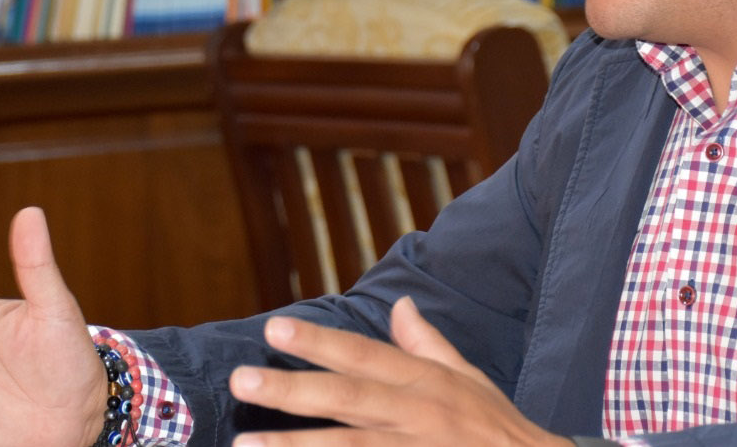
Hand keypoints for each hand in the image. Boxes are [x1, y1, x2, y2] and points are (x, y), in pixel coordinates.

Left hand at [227, 296, 570, 446]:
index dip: (319, 343)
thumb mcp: (467, 377)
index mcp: (425, 382)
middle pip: (348, 399)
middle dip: (293, 390)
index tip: (275, 329)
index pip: (364, 355)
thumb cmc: (494, 427)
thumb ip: (427, 343)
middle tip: (242, 381)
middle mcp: (416, 415)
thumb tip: (399, 304)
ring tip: (246, 443)